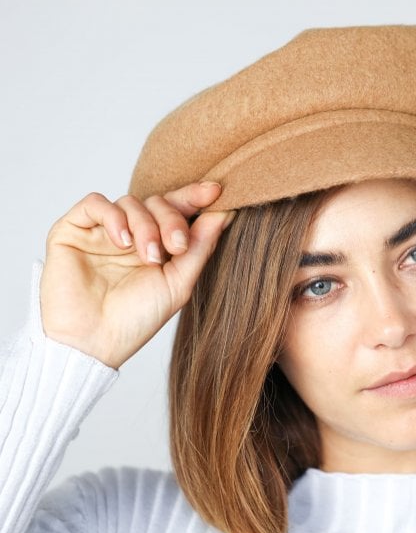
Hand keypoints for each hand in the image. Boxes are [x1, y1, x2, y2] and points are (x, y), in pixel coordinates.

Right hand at [40, 182, 233, 368]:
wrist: (94, 341)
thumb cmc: (137, 318)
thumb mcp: (179, 283)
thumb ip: (200, 247)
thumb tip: (224, 213)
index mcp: (158, 245)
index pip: (178, 210)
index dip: (196, 196)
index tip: (216, 191)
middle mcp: (132, 234)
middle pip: (158, 202)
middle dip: (173, 219)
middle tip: (177, 246)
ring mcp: (103, 232)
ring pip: (131, 202)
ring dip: (146, 226)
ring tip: (148, 257)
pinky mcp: (73, 230)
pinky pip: (96, 203)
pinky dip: (114, 217)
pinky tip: (123, 242)